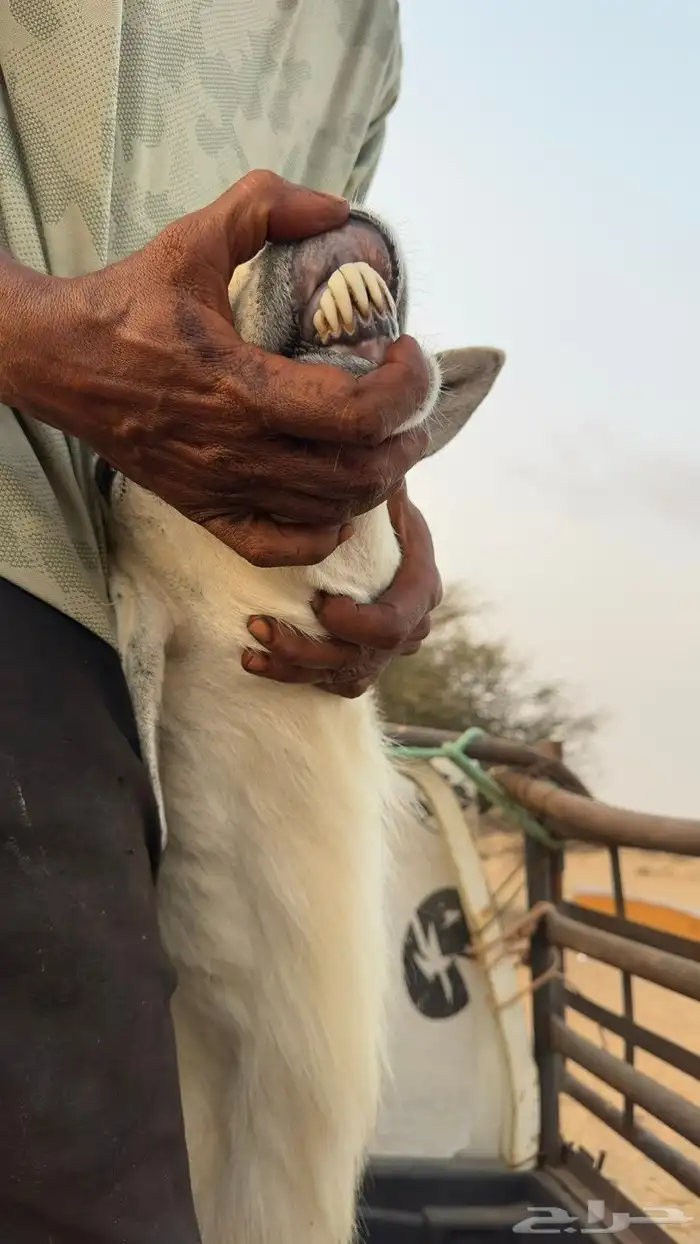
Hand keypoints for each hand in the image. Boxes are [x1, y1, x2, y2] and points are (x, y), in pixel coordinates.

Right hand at [2, 171, 429, 567]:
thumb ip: (264, 208)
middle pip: (358, 471)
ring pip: (329, 510)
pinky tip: (334, 503)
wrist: (57, 362)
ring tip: (389, 445)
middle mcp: (237, 449)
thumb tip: (337, 209)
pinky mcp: (204, 509)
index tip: (406, 350)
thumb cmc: (126, 305)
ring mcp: (221, 488)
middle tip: (412, 406)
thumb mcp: (193, 240)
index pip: (359, 412)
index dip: (406, 387)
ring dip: (376, 481)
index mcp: (241, 386)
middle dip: (404, 438)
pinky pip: (277, 546)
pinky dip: (320, 533)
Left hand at [242, 486, 441, 695]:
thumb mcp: (383, 488)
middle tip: (259, 624)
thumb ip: (374, 482)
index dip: (355, 623)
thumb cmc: (379, 504)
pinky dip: (292, 677)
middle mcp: (410, 625)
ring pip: (343, 677)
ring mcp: (386, 650)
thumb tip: (359, 464)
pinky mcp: (361, 660)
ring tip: (250, 647)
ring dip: (293, 668)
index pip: (393, 624)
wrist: (387, 530)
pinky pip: (330, 683)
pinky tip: (254, 659)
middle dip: (306, 648)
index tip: (319, 601)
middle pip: (362, 659)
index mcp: (421, 586)